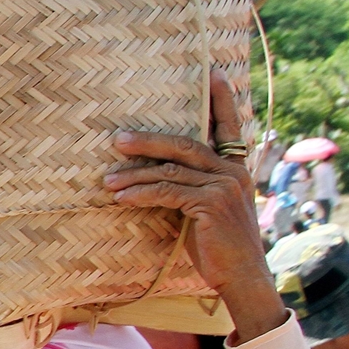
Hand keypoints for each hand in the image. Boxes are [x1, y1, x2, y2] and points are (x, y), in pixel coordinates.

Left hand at [103, 69, 287, 343]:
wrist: (241, 276)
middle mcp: (232, 171)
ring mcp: (224, 186)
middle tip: (117, 139)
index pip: (229, 126)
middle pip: (185, 144)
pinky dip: (141, 193)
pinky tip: (120, 198)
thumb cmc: (217, 246)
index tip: (214, 71)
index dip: (222, 99)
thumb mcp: (205, 209)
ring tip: (107, 179)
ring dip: (134, 174)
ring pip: (171, 170)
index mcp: (234, 167)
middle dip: (149, 141)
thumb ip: (189, 186)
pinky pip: (167, 192)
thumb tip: (153, 175)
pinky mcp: (210, 205)